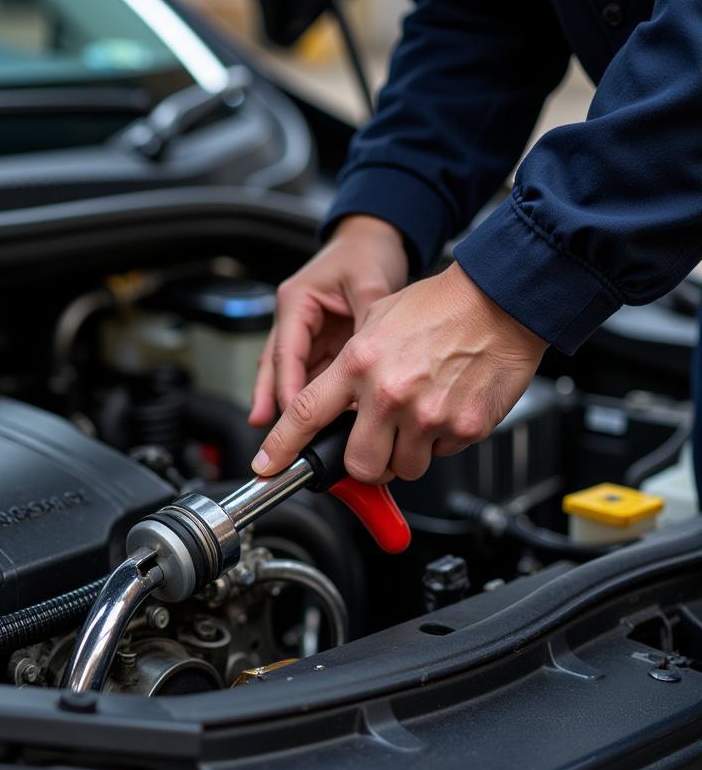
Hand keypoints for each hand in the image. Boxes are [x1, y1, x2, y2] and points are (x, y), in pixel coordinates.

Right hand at [249, 215, 408, 428]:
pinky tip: (315, 421)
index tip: (294, 417)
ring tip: (284, 436)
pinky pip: (315, 374)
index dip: (287, 388)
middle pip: (278, 369)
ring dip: (291, 405)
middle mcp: (295, 319)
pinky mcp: (323, 342)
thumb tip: (372, 364)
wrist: (377, 238)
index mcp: (296, 300)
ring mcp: (307, 332)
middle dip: (273, 403)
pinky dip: (316, 397)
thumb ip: (368, 324)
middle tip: (273, 437)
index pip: (285, 352)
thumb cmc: (368, 252)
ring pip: (293, 376)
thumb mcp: (370, 284)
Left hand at [251, 264, 547, 482]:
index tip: (266, 466)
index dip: (281, 447)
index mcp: (359, 363)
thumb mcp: (377, 320)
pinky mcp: (465, 428)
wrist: (503, 300)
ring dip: (406, 453)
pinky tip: (448, 405)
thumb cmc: (442, 306)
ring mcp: (428, 415)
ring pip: (404, 469)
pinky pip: (441, 455)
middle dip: (364, 463)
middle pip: (359, 465)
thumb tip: (335, 403)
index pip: (305, 415)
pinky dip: (441, 440)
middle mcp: (389, 393)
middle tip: (375, 444)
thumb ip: (351, 366)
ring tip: (419, 414)